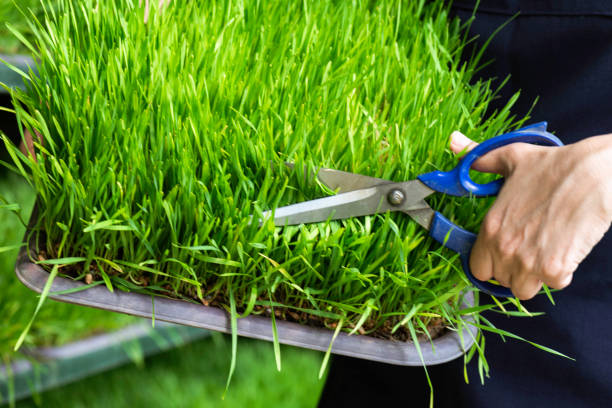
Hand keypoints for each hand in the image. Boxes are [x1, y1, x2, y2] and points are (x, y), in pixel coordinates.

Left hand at [449, 130, 611, 299]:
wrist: (594, 173)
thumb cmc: (553, 165)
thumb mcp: (510, 157)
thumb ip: (480, 159)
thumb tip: (454, 143)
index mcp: (490, 227)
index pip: (477, 268)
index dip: (490, 263)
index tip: (503, 254)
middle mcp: (504, 248)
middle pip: (500, 281)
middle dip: (513, 271)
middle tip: (529, 250)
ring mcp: (528, 261)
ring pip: (524, 290)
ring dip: (535, 277)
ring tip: (545, 252)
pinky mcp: (555, 268)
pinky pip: (554, 284)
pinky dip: (561, 273)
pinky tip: (566, 251)